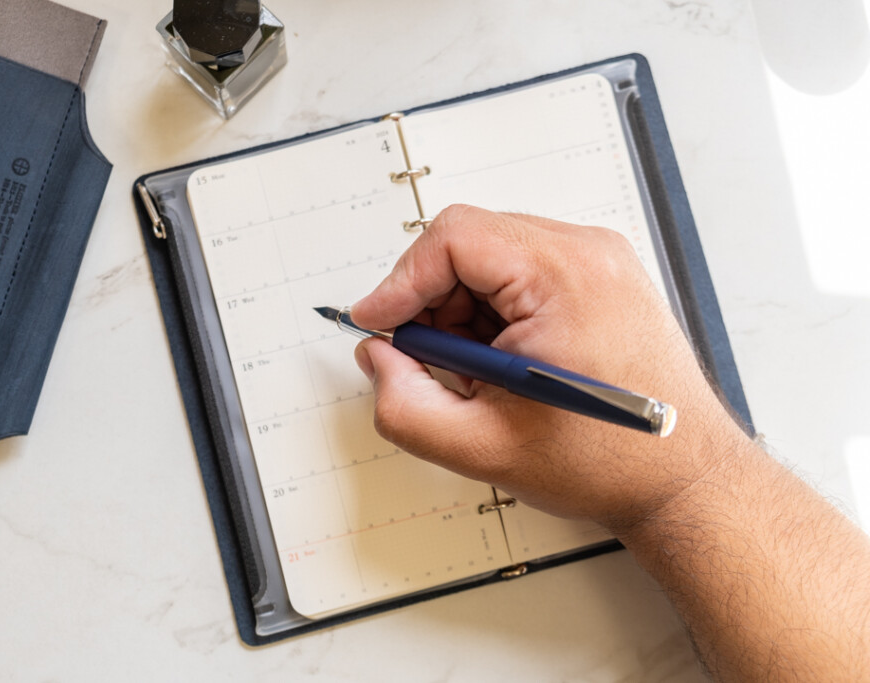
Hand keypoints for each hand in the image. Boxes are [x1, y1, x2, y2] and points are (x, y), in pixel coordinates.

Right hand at [350, 205, 753, 531]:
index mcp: (565, 277)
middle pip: (470, 244)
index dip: (401, 281)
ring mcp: (599, 262)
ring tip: (480, 374)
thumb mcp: (482, 447)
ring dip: (464, 312)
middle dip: (433, 303)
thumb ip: (404, 405)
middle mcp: (588, 254)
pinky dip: (494, 313)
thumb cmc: (611, 461)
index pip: (453, 238)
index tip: (378, 322)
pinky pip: (522, 274)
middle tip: (432, 361)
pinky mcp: (600, 279)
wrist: (683, 479)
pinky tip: (505, 364)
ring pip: (492, 259)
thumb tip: (379, 358)